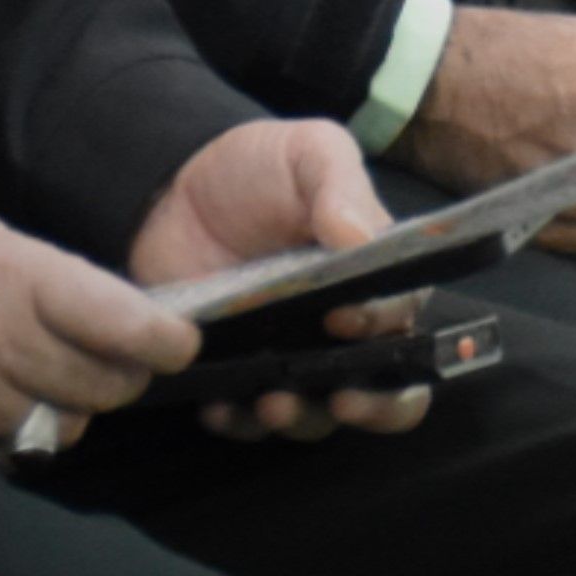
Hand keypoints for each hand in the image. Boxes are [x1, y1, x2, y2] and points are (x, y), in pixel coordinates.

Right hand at [0, 201, 191, 462]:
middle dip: (122, 375)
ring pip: (65, 426)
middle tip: (113, 358)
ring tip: (39, 375)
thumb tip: (111, 315)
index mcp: (12, 277)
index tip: (178, 342)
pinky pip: (11, 451)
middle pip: (106, 386)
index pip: (126, 326)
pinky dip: (16, 431)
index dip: (169, 341)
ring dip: (69, 406)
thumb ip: (46, 276)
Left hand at [127, 121, 437, 444]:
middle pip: (388, 389)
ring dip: (301, 418)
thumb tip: (362, 237)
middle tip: (341, 399)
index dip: (385, 330)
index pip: (403, 320)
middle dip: (374, 407)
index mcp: (375, 279)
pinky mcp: (241, 373)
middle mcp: (344, 330)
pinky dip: (239, 422)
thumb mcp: (307, 153)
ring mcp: (292, 356)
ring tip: (270, 403)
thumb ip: (340, 185)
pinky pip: (249, 418)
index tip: (345, 320)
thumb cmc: (256, 168)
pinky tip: (219, 408)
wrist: (172, 185)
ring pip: (319, 414)